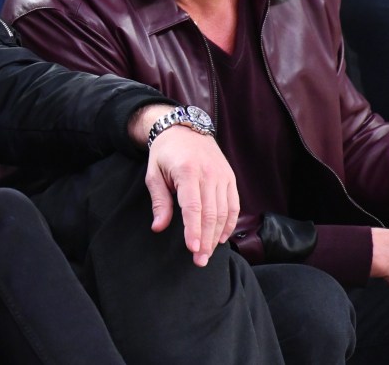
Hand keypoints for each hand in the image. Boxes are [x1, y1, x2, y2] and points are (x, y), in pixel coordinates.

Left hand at [131, 105, 238, 266]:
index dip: (194, 230)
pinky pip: (234, 205)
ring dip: (217, 236)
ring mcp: (222, 176)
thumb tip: (158, 227)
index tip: (193, 249)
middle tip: (199, 261)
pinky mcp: (230, 178)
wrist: (184, 129)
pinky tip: (221, 238)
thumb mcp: (154, 174)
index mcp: (188, 171)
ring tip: (208, 253)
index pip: (193, 207)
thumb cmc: (165, 154)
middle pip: (211, 214)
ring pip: (224, 212)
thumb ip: (159, 201)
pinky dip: (230, 223)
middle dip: (206, 240)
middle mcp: (209, 174)